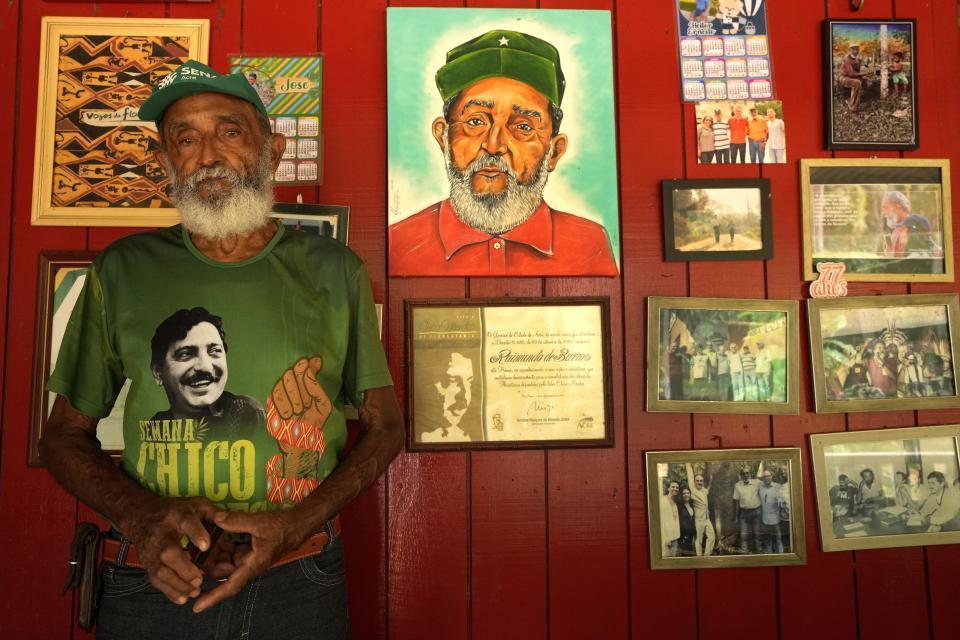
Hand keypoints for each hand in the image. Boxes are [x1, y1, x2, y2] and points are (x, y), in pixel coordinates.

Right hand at [119, 496, 220, 604]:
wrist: (139, 516)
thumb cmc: (174, 511)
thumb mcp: (193, 504)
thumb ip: (212, 512)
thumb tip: (229, 522)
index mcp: (177, 515)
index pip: (186, 522)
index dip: (196, 534)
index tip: (206, 546)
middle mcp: (162, 534)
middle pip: (169, 552)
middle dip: (184, 568)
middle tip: (199, 580)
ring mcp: (152, 551)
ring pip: (160, 571)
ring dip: (178, 585)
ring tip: (195, 591)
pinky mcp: (148, 564)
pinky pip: (156, 580)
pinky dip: (169, 591)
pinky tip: (183, 598)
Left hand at [192, 509, 306, 612]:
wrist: (297, 524)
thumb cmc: (282, 526)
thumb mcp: (259, 522)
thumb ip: (237, 521)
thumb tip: (215, 518)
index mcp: (252, 565)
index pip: (230, 586)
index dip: (213, 597)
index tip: (196, 607)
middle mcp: (248, 566)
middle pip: (222, 572)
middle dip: (206, 567)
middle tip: (188, 559)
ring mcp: (247, 559)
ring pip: (224, 561)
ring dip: (212, 554)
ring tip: (195, 546)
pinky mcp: (248, 551)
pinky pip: (230, 552)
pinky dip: (221, 545)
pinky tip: (211, 535)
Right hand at [271, 356, 331, 428]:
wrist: (300, 440)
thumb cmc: (314, 421)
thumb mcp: (323, 404)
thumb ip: (316, 386)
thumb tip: (314, 363)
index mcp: (304, 384)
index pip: (301, 367)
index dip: (301, 365)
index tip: (306, 364)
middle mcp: (291, 385)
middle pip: (288, 375)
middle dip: (298, 390)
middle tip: (305, 405)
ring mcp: (279, 394)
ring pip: (280, 386)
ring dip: (292, 400)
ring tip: (299, 412)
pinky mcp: (270, 403)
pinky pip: (274, 399)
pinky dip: (283, 407)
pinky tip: (289, 415)